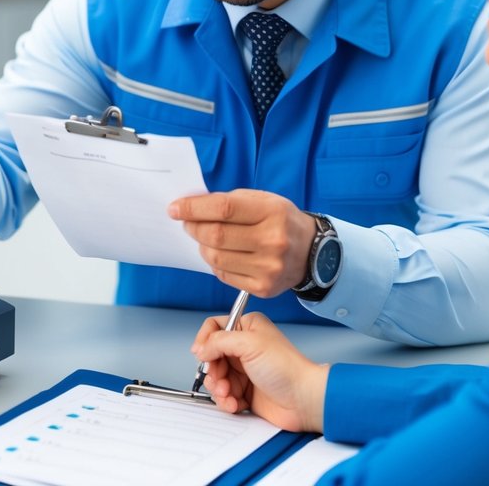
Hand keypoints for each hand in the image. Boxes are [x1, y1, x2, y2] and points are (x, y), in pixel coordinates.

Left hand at [167, 189, 316, 296]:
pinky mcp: (263, 287)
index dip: (194, 208)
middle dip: (193, 228)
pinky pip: (223, 274)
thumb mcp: (263, 200)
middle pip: (215, 235)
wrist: (313, 252)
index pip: (223, 209)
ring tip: (205, 238)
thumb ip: (229, 201)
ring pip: (215, 257)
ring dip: (202, 246)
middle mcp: (273, 241)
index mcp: (273, 212)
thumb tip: (192, 207)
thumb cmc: (281, 221)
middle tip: (187, 223)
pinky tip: (221, 253)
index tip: (175, 208)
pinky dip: (215, 263)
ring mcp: (268, 267)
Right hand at [192, 311, 327, 431]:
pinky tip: (235, 403)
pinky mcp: (245, 391)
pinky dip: (226, 401)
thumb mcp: (249, 344)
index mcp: (247, 328)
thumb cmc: (286, 369)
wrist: (303, 400)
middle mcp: (244, 348)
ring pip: (215, 378)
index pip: (214, 327)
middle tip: (221, 379)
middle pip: (211, 356)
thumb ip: (219, 341)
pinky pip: (224, 395)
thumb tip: (201, 348)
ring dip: (219, 389)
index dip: (205, 341)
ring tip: (229, 394)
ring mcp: (244, 371)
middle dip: (213, 371)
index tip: (202, 354)